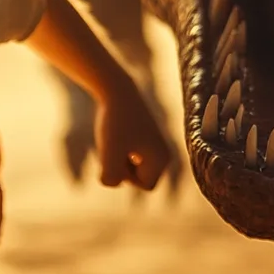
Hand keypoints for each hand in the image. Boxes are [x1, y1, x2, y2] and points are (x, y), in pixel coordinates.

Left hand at [94, 75, 172, 189]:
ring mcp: (154, 144)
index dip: (126, 174)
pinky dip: (117, 148)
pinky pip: (126, 155)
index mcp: (164, 158)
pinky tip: (114, 132)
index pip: (145, 184)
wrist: (115, 89)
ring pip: (131, 166)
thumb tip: (112, 180)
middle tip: (116, 142)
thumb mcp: (108, 156)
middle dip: (123, 167)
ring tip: (115, 137)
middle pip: (140, 177)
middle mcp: (164, 152)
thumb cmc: (114, 123)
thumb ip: (111, 179)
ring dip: (118, 158)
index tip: (120, 150)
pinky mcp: (144, 136)